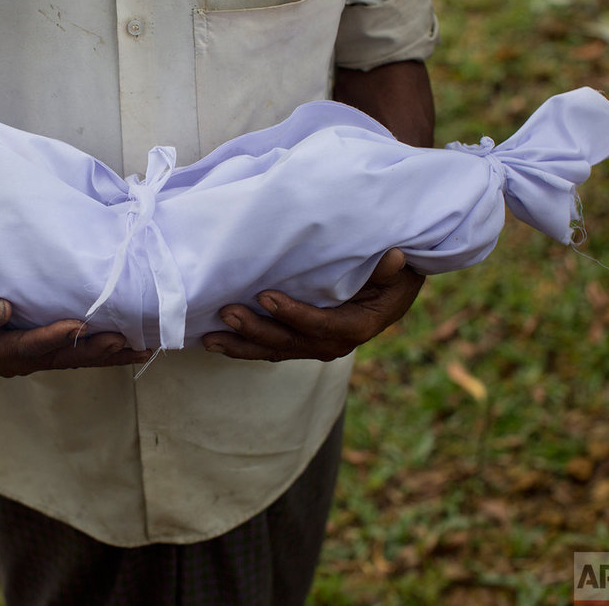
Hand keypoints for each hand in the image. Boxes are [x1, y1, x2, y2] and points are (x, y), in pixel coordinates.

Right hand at [0, 285, 151, 376]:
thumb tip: (3, 312)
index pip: (26, 346)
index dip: (52, 337)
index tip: (77, 325)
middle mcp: (12, 360)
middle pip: (59, 358)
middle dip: (95, 351)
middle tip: (126, 342)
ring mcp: (28, 355)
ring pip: (73, 357)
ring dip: (107, 353)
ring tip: (141, 347)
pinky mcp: (41, 345)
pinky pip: (74, 350)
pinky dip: (102, 347)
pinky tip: (130, 343)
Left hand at [200, 249, 423, 361]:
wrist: (395, 292)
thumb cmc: (393, 276)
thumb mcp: (397, 271)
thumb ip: (388, 269)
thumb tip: (394, 258)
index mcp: (356, 326)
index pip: (320, 325)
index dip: (292, 314)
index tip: (265, 297)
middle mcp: (334, 344)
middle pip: (290, 342)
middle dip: (255, 331)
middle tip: (227, 315)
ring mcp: (316, 347)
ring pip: (275, 350)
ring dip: (241, 345)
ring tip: (210, 338)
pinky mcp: (302, 343)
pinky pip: (272, 348)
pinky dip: (245, 346)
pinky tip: (219, 341)